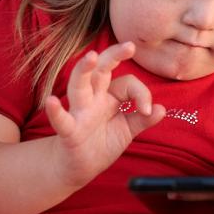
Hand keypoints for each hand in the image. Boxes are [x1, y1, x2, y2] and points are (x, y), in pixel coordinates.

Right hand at [43, 41, 165, 187]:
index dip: (141, 93)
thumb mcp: (127, 130)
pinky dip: (56, 111)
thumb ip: (143, 119)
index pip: (127, 83)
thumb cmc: (102, 143)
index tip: (148, 110)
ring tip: (91, 57)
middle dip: (113, 56)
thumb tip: (162, 108)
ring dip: (84, 70)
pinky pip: (62, 120)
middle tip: (130, 45)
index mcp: (109, 96)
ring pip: (79, 85)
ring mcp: (80, 113)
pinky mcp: (70, 132)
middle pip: (101, 70)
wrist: (81, 168)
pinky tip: (51, 102)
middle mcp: (93, 99)